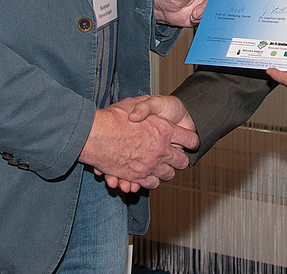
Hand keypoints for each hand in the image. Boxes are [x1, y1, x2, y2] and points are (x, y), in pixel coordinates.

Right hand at [78, 96, 198, 192]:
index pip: (190, 139)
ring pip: (168, 174)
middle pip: (182, 161)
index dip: (191, 140)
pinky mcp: (137, 177)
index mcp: (164, 130)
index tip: (190, 142)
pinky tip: (148, 175)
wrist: (95, 134)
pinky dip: (151, 180)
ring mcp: (150, 165)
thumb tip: (150, 108)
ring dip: (167, 171)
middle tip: (176, 157)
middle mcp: (161, 149)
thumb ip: (144, 106)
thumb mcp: (132, 104)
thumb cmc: (113, 116)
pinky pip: (152, 183)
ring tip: (161, 166)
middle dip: (180, 160)